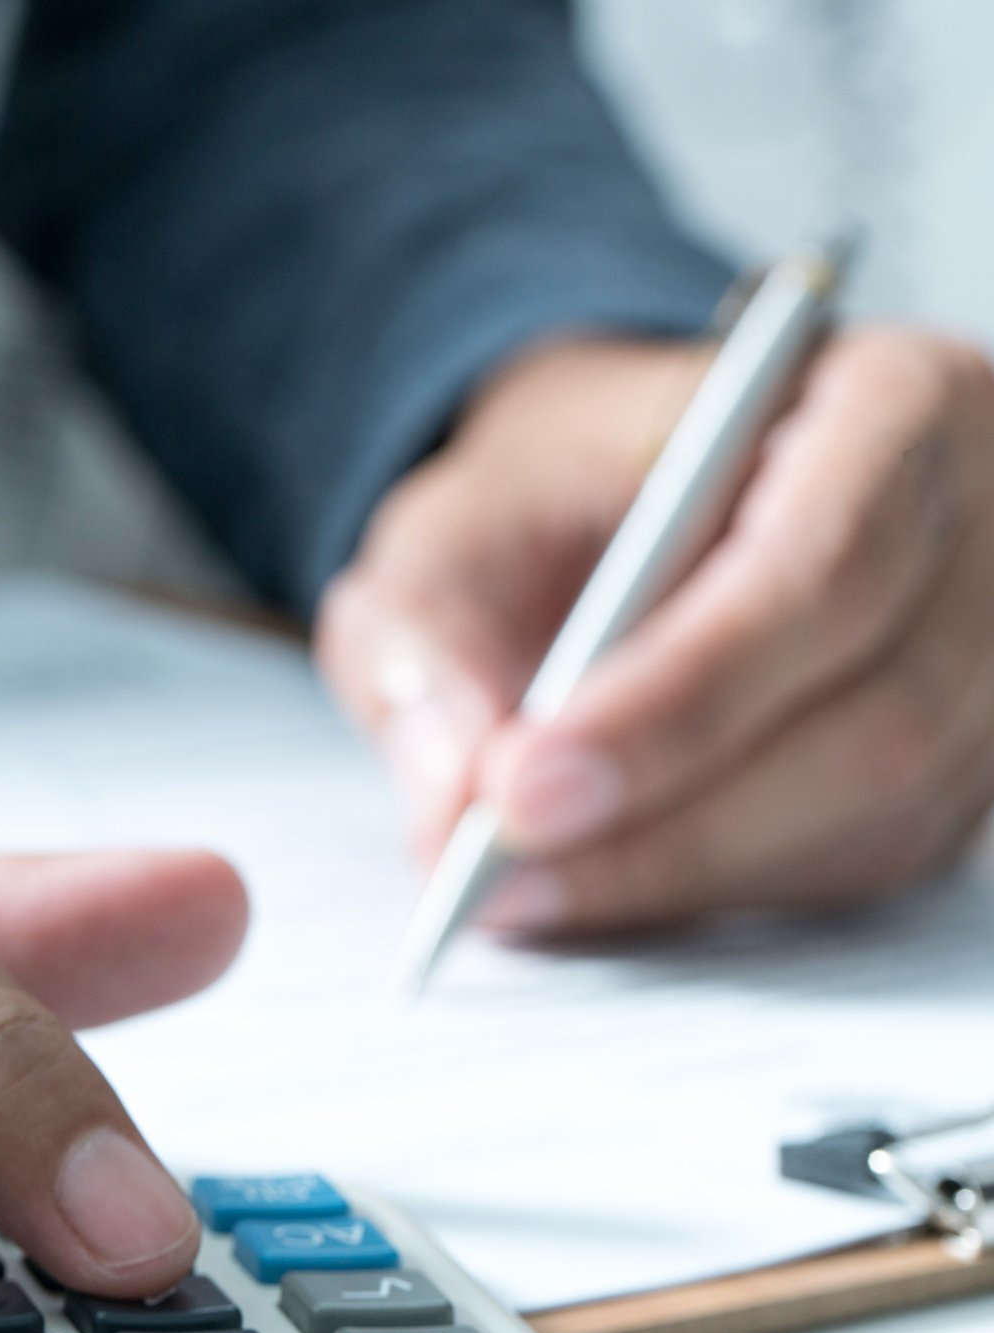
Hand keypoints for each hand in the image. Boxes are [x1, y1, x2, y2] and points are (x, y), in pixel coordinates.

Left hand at [318, 327, 993, 931]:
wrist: (631, 495)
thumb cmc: (565, 487)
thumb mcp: (460, 513)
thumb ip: (432, 626)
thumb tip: (452, 782)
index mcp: (885, 404)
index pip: (818, 565)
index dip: (673, 699)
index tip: (521, 788)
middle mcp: (979, 527)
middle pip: (874, 715)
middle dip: (667, 817)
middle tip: (497, 869)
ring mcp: (993, 654)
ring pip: (882, 809)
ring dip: (686, 870)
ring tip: (521, 890)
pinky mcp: (969, 758)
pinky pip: (874, 859)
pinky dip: (726, 887)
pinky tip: (605, 884)